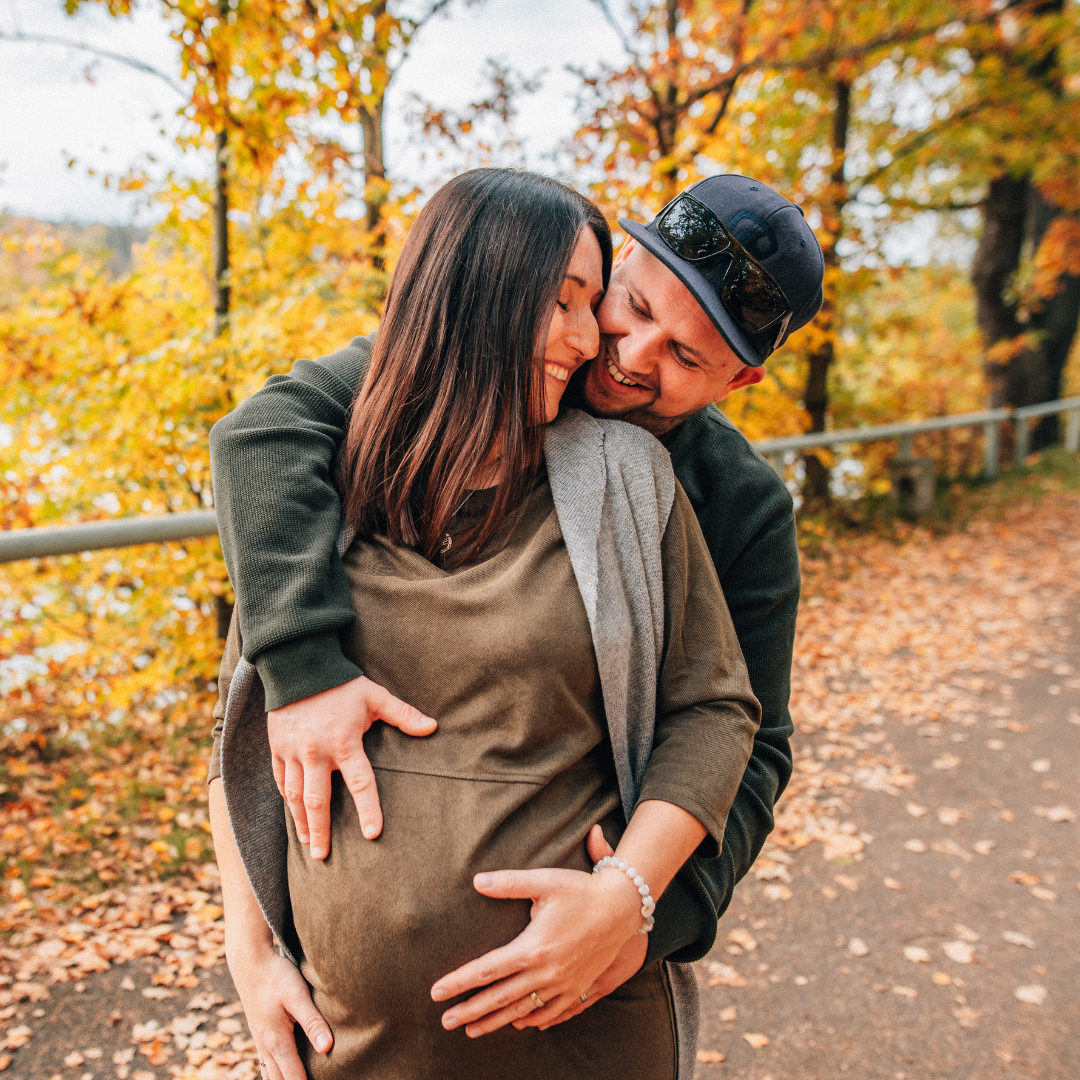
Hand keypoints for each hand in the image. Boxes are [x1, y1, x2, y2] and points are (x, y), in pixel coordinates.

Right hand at [226, 935, 332, 1079]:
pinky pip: (264, 1062)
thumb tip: (327, 1048)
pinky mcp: (258, 1031)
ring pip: (270, 1073)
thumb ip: (313, 1022)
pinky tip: (279, 1072)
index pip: (293, 1076)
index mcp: (278, 1040)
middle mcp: (266, 1045)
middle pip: (280, 1079)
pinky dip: (273, 1073)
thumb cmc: (276, 976)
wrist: (249, 962)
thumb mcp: (298, 996)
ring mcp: (260, 1039)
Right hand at [268, 676, 435, 858]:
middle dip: (321, 831)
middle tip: (322, 857)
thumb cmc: (342, 683)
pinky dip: (286, 799)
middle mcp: (316, 752)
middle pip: (318, 801)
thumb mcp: (375, 696)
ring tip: (308, 843)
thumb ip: (403, 714)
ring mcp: (293, 752)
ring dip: (301, 822)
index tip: (372, 834)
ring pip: (295, 796)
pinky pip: (280, 779)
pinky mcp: (277, 748)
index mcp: (344, 743)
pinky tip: (293, 813)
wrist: (298, 665)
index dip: (368, 809)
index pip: (360, 783)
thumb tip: (433, 727)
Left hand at [429, 855, 643, 1038]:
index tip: (436, 992)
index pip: (487, 970)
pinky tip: (519, 1025)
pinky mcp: (578, 987)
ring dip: (495, 1021)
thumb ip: (508, 883)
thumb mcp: (544, 881)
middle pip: (500, 998)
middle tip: (445, 1022)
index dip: (459, 982)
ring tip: (472, 1030)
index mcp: (532, 948)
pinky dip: (531, 1020)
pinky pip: (551, 1012)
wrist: (622, 907)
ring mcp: (563, 984)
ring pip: (523, 1010)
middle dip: (470, 1011)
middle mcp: (546, 972)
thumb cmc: (581, 890)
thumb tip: (476, 881)